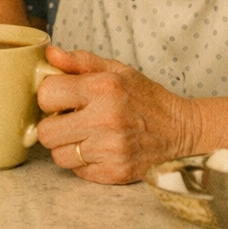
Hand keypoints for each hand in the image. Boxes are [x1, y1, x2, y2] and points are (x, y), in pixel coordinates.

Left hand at [35, 45, 198, 183]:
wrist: (181, 131)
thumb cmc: (146, 98)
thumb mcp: (117, 70)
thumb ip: (80, 61)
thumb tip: (50, 55)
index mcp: (103, 88)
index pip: (47, 94)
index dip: (50, 95)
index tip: (61, 97)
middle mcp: (105, 119)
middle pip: (46, 132)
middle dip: (53, 124)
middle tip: (70, 119)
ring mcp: (110, 150)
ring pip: (58, 155)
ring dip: (67, 146)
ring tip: (85, 135)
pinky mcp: (114, 173)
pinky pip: (77, 172)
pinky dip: (83, 162)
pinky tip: (98, 149)